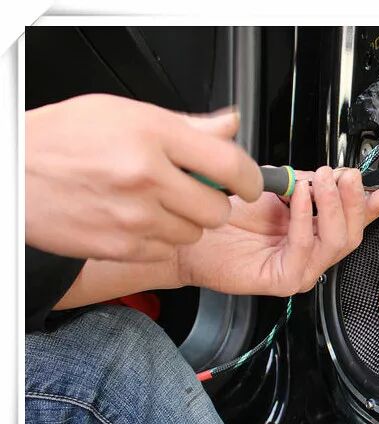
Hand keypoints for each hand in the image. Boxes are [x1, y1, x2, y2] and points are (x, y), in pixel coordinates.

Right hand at [25, 94, 262, 261]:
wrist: (13, 173)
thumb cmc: (63, 139)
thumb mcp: (125, 113)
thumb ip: (187, 125)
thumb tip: (230, 127)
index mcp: (153, 136)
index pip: (230, 164)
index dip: (250, 178)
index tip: (250, 183)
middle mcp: (147, 178)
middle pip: (218, 208)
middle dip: (214, 202)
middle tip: (195, 191)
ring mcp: (135, 217)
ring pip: (194, 233)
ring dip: (185, 222)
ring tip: (156, 202)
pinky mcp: (122, 246)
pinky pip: (165, 250)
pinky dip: (159, 239)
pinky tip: (136, 219)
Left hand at [175, 166, 378, 295]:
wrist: (190, 232)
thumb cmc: (227, 212)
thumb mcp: (275, 185)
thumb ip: (308, 182)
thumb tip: (338, 174)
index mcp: (315, 229)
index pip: (356, 218)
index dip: (375, 204)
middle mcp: (313, 251)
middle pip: (355, 231)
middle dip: (353, 198)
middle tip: (338, 174)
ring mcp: (302, 269)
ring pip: (338, 241)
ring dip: (332, 205)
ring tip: (317, 180)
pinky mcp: (284, 280)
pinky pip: (307, 248)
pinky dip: (306, 217)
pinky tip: (297, 196)